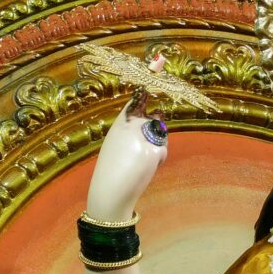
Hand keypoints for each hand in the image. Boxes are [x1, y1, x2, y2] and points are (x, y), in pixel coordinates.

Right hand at [84, 89, 167, 220]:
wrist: (110, 190)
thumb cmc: (113, 169)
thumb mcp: (117, 143)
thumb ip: (133, 130)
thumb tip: (157, 120)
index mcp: (119, 124)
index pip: (137, 102)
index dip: (146, 93)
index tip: (152, 83)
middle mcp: (131, 126)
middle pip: (155, 120)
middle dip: (156, 133)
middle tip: (142, 151)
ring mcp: (142, 137)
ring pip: (162, 136)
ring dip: (158, 147)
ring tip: (140, 161)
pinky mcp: (152, 150)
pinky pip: (163, 151)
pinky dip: (158, 159)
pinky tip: (145, 167)